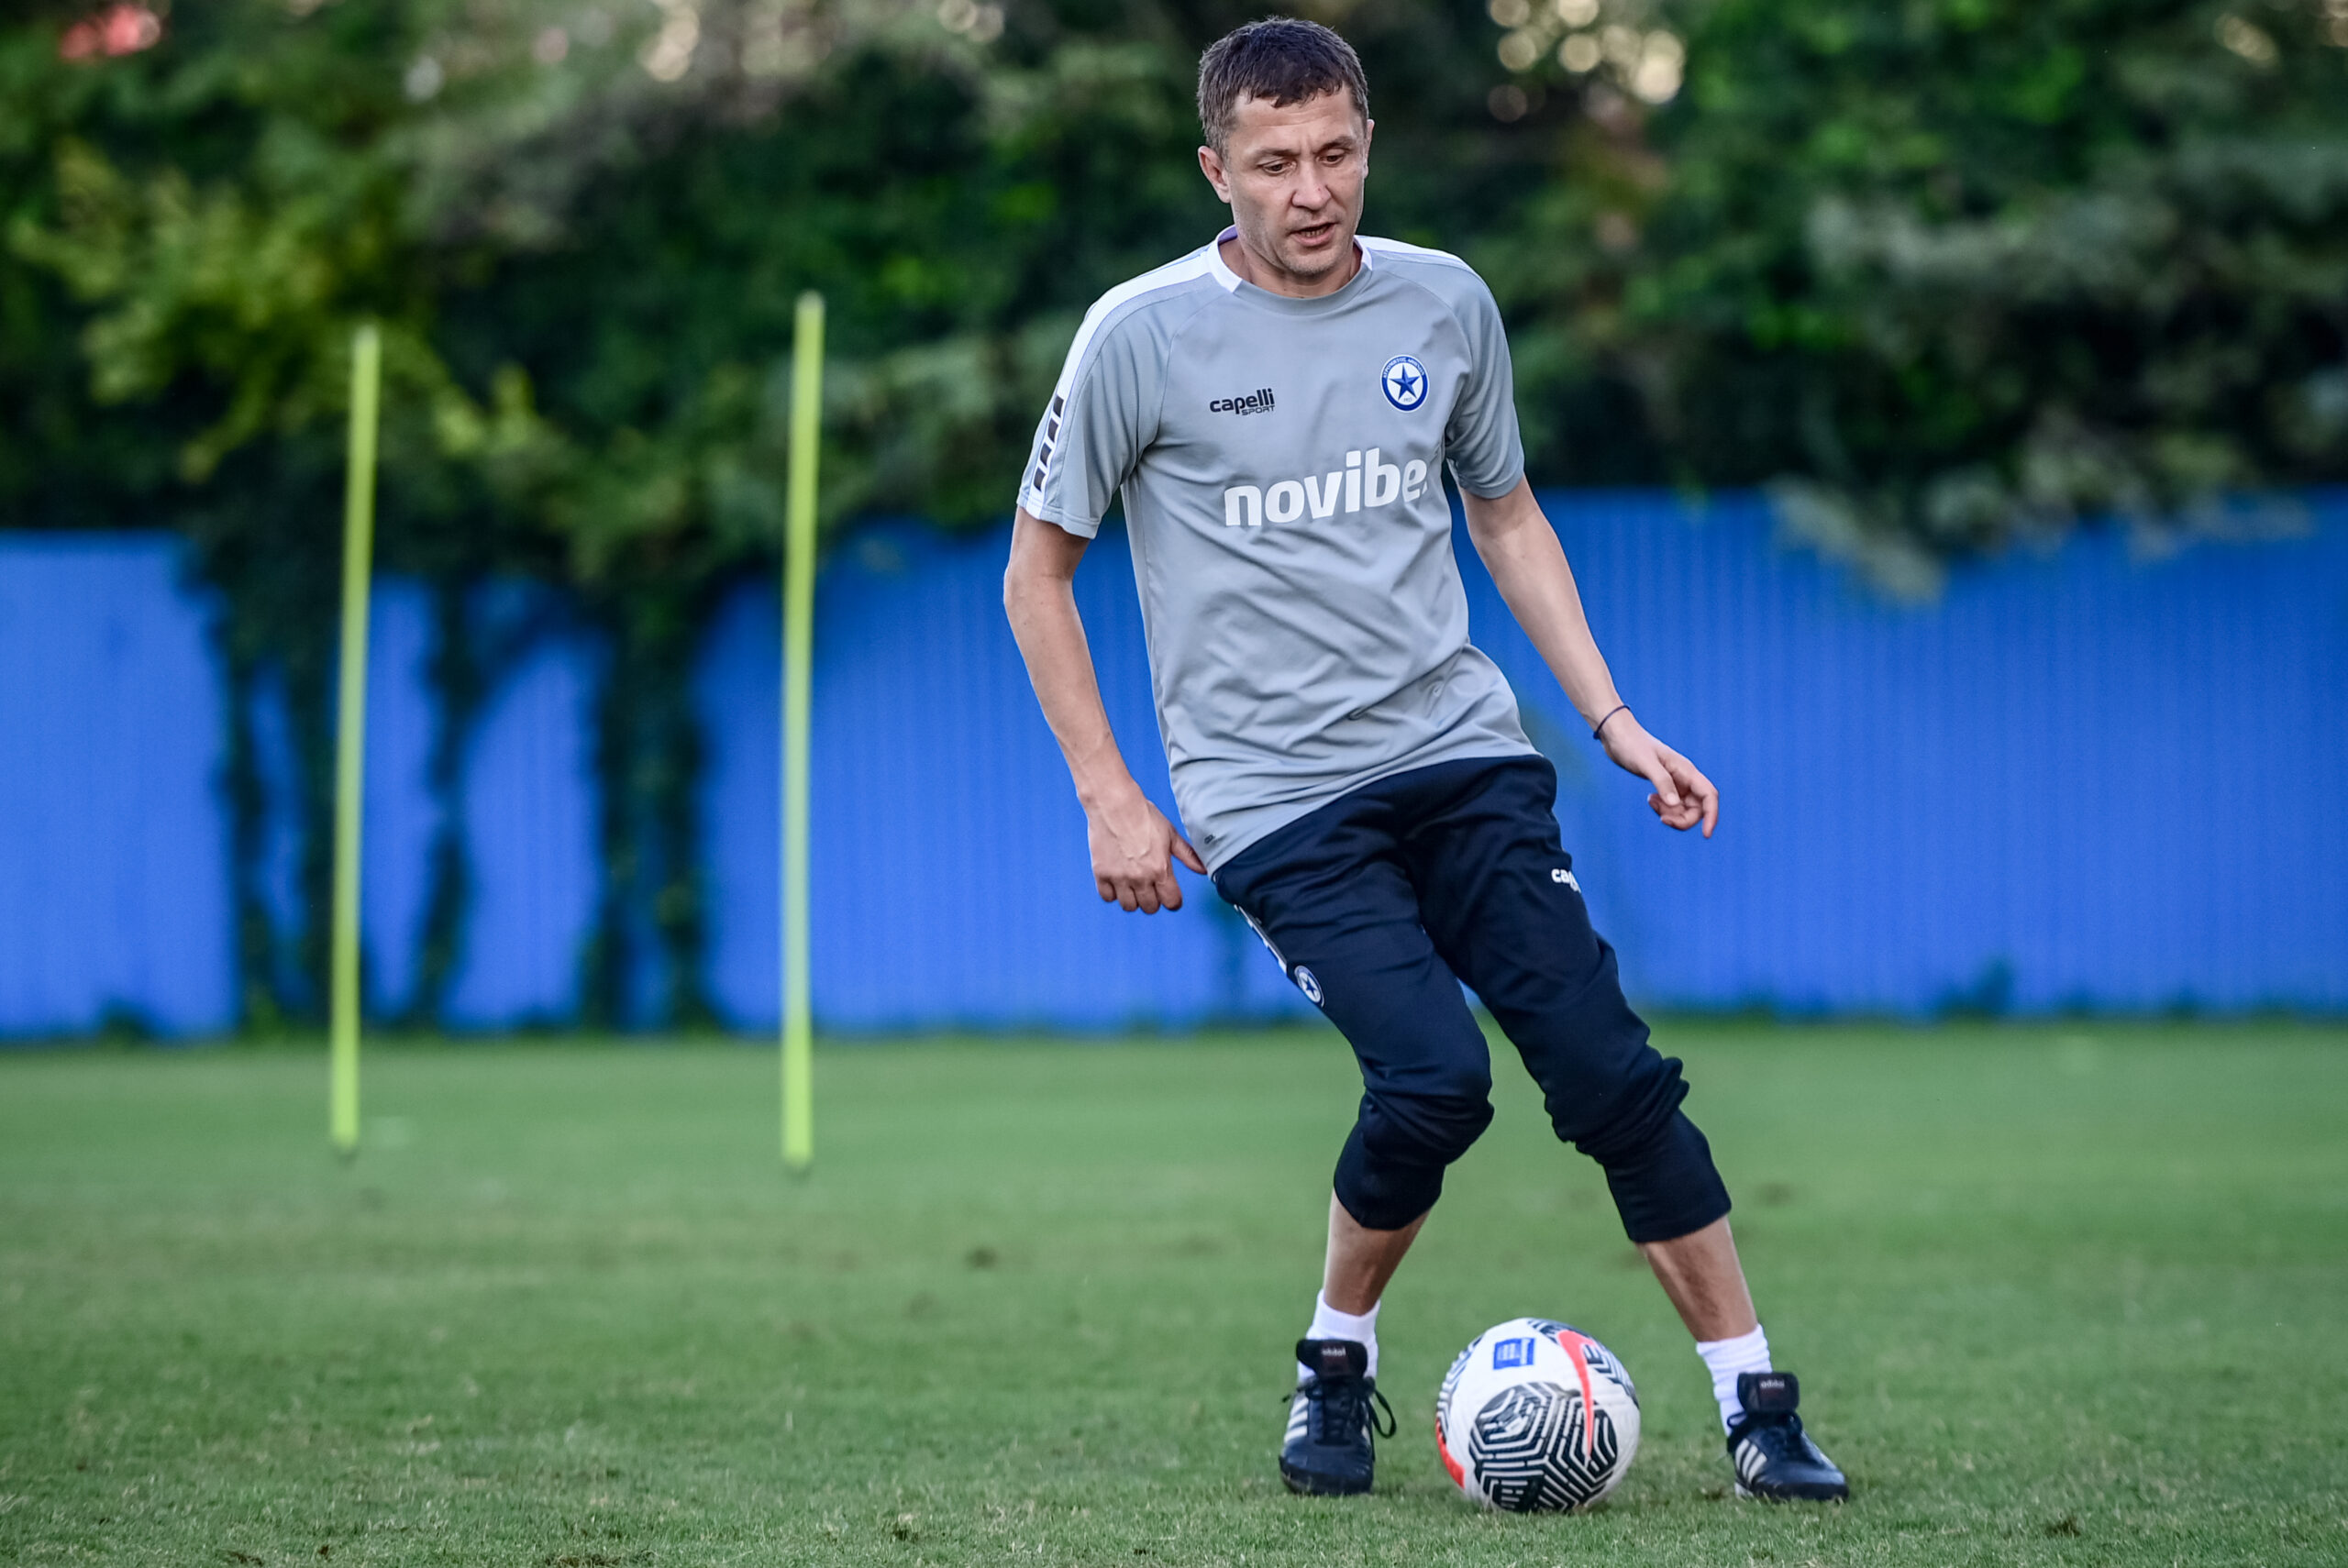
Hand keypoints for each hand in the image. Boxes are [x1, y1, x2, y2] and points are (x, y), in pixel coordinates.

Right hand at [1086, 784, 1206, 911]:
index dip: (1173, 900)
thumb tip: (1203, 869)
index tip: (1169, 894)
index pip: (1171, 902)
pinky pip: (1108, 897)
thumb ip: (1187, 855)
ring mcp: (1119, 878)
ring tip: (1133, 885)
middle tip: (1150, 886)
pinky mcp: (1101, 874)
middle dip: (1153, 900)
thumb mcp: (1171, 834)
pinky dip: (1112, 893)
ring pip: (1129, 906)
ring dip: (1133, 898)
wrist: (1115, 805)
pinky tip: (1117, 881)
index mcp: (1161, 870)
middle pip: (1150, 908)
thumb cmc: (1143, 816)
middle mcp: (1141, 878)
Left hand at [1598, 711, 1719, 836]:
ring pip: (1683, 808)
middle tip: (1662, 819)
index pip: (1709, 796)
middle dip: (1683, 819)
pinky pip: (1671, 805)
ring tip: (1651, 802)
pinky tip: (1650, 799)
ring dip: (1670, 813)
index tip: (1705, 834)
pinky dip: (1662, 808)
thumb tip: (1674, 805)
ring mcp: (1675, 782)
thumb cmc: (1632, 744)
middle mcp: (1685, 778)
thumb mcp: (1646, 763)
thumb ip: (1662, 782)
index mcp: (1687, 771)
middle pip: (1697, 808)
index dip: (1711, 815)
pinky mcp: (1664, 785)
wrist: (1618, 735)